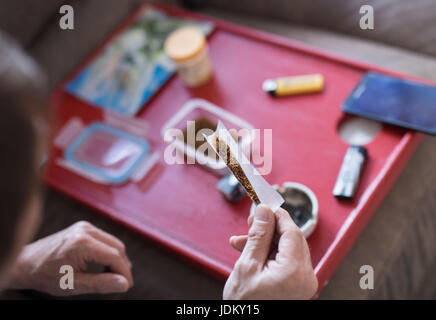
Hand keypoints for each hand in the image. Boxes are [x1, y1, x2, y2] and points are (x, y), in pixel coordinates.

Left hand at [8, 221, 132, 295]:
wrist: (25, 263)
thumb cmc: (45, 275)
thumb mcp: (73, 284)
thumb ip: (100, 284)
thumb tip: (124, 284)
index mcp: (82, 243)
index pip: (114, 256)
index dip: (124, 272)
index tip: (127, 286)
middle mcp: (85, 230)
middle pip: (117, 247)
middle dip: (122, 266)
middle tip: (123, 284)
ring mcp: (84, 227)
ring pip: (113, 242)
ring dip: (117, 259)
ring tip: (114, 277)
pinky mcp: (83, 227)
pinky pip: (105, 239)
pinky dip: (109, 252)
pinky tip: (106, 266)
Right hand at [223, 205, 316, 299]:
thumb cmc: (246, 305)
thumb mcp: (247, 265)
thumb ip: (258, 235)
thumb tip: (264, 211)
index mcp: (295, 272)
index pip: (292, 232)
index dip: (277, 216)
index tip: (264, 206)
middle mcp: (305, 277)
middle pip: (291, 239)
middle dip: (269, 228)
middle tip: (251, 222)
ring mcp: (303, 282)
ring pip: (287, 248)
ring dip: (266, 241)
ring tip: (242, 241)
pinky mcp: (298, 285)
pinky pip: (286, 260)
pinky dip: (269, 254)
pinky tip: (250, 252)